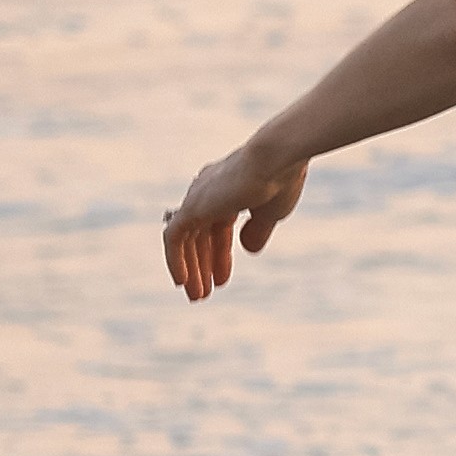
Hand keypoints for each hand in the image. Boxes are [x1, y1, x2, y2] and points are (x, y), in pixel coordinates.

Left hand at [161, 140, 308, 299]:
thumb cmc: (281, 180)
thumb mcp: (270, 214)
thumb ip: (257, 232)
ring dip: (191, 268)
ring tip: (197, 296)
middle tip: (203, 293)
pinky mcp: (192, 207)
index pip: (217, 228)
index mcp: (229, 190)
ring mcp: (198, 198)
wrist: (276, 159)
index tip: (223, 279)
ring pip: (186, 240)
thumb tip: (248, 250)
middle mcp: (208, 192)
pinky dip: (176, 260)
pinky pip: (174, 238)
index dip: (220, 255)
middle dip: (202, 264)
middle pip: (199, 235)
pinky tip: (182, 282)